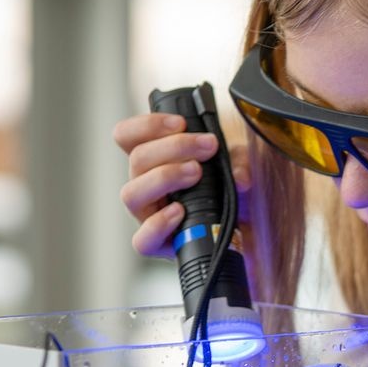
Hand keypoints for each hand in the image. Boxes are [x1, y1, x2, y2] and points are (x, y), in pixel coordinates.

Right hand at [113, 112, 251, 258]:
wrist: (233, 232)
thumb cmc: (224, 194)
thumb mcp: (234, 168)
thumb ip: (238, 163)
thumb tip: (240, 176)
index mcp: (153, 161)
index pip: (127, 136)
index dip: (147, 125)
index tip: (180, 123)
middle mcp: (144, 186)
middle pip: (136, 159)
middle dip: (175, 146)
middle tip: (207, 146)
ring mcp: (147, 215)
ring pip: (132, 193)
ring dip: (165, 176)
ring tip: (196, 173)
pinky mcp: (156, 244)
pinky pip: (142, 239)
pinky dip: (159, 223)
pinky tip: (180, 211)